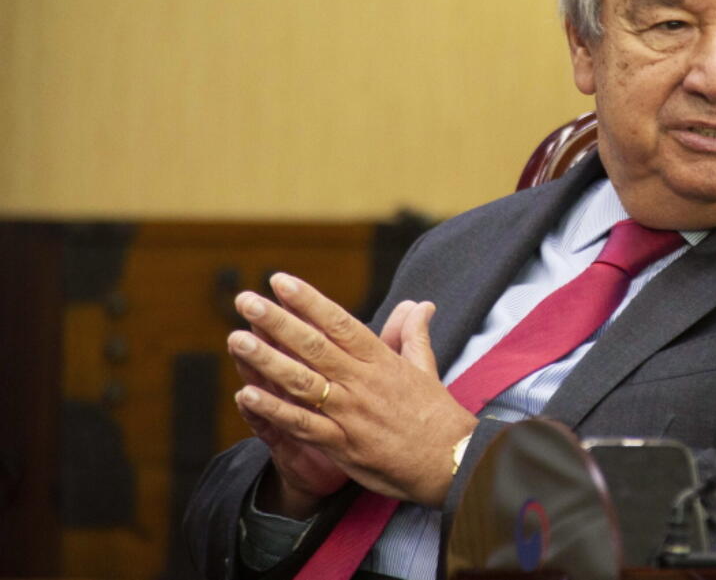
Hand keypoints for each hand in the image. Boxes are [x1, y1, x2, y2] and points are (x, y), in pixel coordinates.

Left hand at [227, 274, 476, 507]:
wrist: (451, 462)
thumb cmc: (438, 414)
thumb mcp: (426, 368)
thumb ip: (414, 334)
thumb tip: (420, 304)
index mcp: (381, 360)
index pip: (339, 322)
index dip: (308, 301)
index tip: (280, 281)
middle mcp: (361, 382)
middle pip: (313, 346)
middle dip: (277, 321)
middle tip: (245, 300)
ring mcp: (350, 413)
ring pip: (301, 381)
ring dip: (266, 360)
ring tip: (237, 339)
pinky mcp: (342, 444)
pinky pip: (302, 425)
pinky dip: (273, 411)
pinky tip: (246, 395)